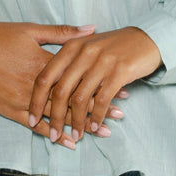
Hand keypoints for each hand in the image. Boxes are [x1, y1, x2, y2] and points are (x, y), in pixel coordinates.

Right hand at [0, 11, 118, 148]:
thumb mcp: (29, 30)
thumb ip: (61, 32)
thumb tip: (90, 29)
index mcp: (42, 61)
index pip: (79, 76)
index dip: (100, 83)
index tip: (121, 88)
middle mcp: (34, 83)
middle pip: (72, 98)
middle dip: (97, 107)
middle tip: (120, 115)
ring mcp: (21, 99)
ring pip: (56, 115)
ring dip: (80, 124)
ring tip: (103, 131)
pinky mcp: (9, 109)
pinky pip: (34, 126)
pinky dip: (52, 133)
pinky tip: (68, 141)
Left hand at [28, 27, 160, 142]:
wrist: (145, 38)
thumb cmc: (113, 46)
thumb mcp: (86, 46)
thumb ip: (68, 62)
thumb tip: (48, 88)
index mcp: (71, 47)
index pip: (45, 76)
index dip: (36, 100)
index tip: (31, 119)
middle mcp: (83, 53)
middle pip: (60, 91)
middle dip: (54, 117)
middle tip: (52, 135)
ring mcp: (101, 62)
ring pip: (80, 99)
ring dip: (76, 122)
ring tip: (76, 136)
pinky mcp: (119, 72)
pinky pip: (102, 100)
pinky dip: (96, 117)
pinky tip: (95, 127)